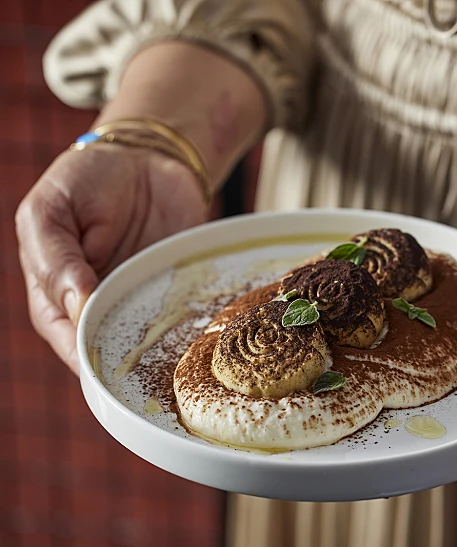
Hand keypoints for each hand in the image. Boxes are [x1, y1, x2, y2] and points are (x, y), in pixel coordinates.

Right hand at [15, 144, 208, 372]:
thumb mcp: (52, 209)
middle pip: (110, 349)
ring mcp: (140, 298)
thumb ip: (54, 256)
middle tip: (145, 377)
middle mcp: (98, 303)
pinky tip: (202, 342)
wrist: (148, 157)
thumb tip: (75, 304)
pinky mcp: (176, 290)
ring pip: (148, 342)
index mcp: (55, 291)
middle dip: (126, 364)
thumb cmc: (89, 179)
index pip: (65, 336)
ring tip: (175, 370)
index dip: (81, 354)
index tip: (100, 368)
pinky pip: (184, 319)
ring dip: (161, 354)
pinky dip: (191, 331)